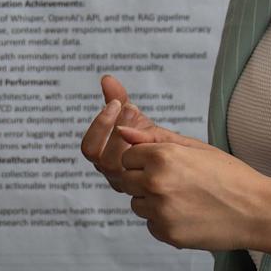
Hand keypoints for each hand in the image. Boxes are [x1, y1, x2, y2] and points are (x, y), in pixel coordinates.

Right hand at [77, 74, 205, 196]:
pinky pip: (139, 179)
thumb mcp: (135, 117)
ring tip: (140, 118)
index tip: (116, 104)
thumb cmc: (152, 139)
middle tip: (129, 107)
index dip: (99, 126)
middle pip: (101, 159)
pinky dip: (145, 155)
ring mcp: (129, 184)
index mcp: (105, 157)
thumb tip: (106, 78)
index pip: (89, 148)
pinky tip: (156, 139)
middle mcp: (114, 173)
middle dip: (113, 130)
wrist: (180, 162)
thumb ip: (118, 99)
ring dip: (126, 140)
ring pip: (116, 168)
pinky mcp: (146, 192)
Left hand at [117, 123, 270, 252]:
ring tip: (187, 200)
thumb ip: (156, 138)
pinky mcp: (167, 233)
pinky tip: (190, 215)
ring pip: (137, 205)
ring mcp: (160, 211)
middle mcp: (156, 183)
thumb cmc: (229, 175)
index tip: (170, 166)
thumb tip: (121, 131)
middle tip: (178, 184)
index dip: (146, 161)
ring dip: (153, 202)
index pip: (128, 157)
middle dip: (145, 181)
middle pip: (127, 181)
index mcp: (162, 156)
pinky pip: (151, 225)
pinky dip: (165, 222)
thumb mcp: (196, 148)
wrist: (257, 211)